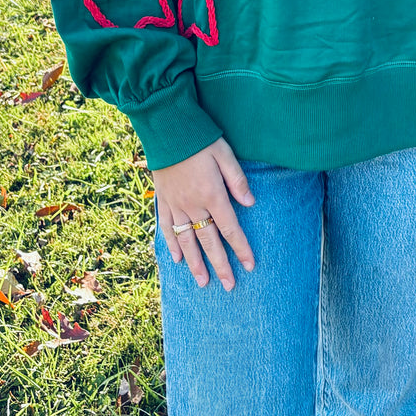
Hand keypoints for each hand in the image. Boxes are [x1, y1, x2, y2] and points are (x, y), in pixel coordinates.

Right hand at [152, 136, 256, 291]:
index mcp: (213, 195)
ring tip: (203, 283)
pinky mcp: (164, 202)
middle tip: (229, 286)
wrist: (167, 129)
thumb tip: (251, 203)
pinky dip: (172, 246)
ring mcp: (177, 206)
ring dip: (196, 264)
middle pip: (209, 241)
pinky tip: (178, 260)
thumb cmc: (201, 140)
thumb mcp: (225, 154)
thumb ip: (238, 180)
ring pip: (187, 241)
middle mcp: (194, 206)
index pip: (230, 228)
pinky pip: (168, 229)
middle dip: (221, 265)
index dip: (241, 248)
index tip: (249, 266)